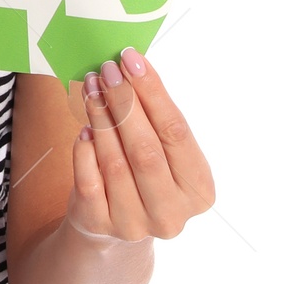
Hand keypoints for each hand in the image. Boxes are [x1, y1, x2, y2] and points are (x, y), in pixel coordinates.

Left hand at [66, 47, 213, 242]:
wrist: (112, 223)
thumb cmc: (141, 174)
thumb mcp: (161, 152)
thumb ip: (153, 119)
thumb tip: (130, 67)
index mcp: (199, 190)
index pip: (176, 132)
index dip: (153, 93)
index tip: (132, 60)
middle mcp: (172, 212)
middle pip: (145, 149)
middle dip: (123, 102)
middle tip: (106, 70)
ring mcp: (135, 223)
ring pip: (114, 161)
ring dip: (100, 117)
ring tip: (91, 88)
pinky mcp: (100, 223)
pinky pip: (88, 178)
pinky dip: (84, 149)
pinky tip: (84, 128)